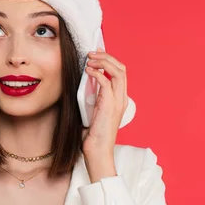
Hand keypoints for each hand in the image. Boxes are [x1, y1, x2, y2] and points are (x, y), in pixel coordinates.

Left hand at [81, 48, 127, 178]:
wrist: (97, 152)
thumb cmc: (92, 135)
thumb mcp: (91, 111)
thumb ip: (91, 98)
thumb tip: (82, 84)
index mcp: (119, 99)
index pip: (120, 72)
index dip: (110, 60)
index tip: (96, 53)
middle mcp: (121, 98)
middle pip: (121, 68)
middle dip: (107, 57)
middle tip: (92, 52)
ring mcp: (117, 102)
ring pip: (118, 72)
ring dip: (103, 61)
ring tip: (90, 59)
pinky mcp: (110, 106)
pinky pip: (107, 83)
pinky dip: (98, 73)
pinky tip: (88, 70)